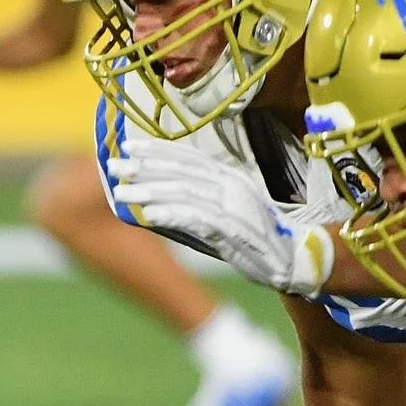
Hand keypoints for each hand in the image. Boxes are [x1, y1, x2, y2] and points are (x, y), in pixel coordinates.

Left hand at [107, 151, 334, 294]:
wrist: (291, 258)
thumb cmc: (253, 235)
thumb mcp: (228, 208)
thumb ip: (200, 199)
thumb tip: (159, 196)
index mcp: (229, 176)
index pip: (188, 157)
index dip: (157, 151)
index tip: (129, 147)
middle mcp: (231, 186)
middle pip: (181, 172)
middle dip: (144, 169)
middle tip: (113, 168)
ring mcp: (233, 207)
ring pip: (184, 193)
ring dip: (150, 192)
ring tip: (123, 193)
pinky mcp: (233, 230)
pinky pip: (197, 219)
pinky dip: (172, 215)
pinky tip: (149, 215)